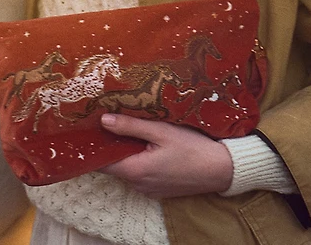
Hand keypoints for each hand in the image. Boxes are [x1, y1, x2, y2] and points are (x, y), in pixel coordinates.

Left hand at [98, 114, 233, 198]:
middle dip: (112, 144)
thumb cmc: (192, 147)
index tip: (91, 127)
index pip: (102, 162)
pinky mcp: (158, 189)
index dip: (95, 145)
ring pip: (128, 168)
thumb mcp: (161, 131)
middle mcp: (138, 185)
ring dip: (128, 151)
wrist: (220, 170)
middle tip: (112, 119)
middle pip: (115, 164)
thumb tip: (103, 120)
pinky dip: (140, 159)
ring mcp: (149, 189)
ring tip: (132, 128)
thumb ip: (131, 126)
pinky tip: (149, 144)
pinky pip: (141, 173)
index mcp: (135, 170)